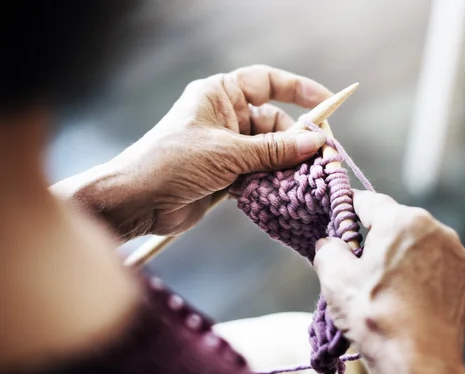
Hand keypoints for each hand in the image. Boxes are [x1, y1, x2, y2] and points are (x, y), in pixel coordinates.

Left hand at [53, 65, 329, 240]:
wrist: (137, 201)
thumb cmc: (172, 162)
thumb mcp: (227, 152)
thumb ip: (272, 150)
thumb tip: (315, 143)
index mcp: (221, 95)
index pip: (267, 82)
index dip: (298, 89)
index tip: (327, 102)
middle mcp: (225, 117)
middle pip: (274, 122)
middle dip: (295, 140)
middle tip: (319, 158)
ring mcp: (226, 146)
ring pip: (269, 152)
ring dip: (284, 166)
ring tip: (302, 179)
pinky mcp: (225, 174)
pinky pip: (259, 173)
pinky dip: (271, 182)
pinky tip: (282, 193)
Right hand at [313, 190, 464, 373]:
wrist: (420, 360)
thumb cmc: (376, 315)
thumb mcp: (335, 278)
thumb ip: (328, 249)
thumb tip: (330, 243)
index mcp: (402, 221)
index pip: (368, 201)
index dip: (347, 208)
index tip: (337, 217)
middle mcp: (435, 229)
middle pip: (395, 222)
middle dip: (375, 236)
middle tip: (357, 262)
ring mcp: (456, 255)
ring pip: (418, 244)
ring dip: (400, 255)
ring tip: (384, 285)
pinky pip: (437, 267)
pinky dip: (421, 275)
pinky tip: (407, 298)